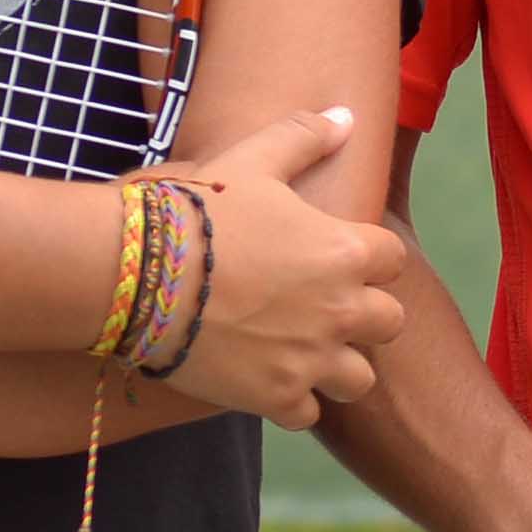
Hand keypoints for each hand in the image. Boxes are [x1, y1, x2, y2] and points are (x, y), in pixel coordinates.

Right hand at [164, 108, 409, 431]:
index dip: (370, 259)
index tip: (340, 259)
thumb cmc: (197, 211)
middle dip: (365, 317)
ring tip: (305, 352)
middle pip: (390, 323)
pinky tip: (268, 380)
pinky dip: (293, 403)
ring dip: (338, 367)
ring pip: (358, 379)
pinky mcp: (273, 397)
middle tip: (326, 309)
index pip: (393, 260)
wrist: (138, 274)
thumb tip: (345, 116)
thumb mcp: (253, 160)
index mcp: (345, 252)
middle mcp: (339, 310)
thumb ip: (305, 136)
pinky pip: (307, 415)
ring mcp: (309, 359)